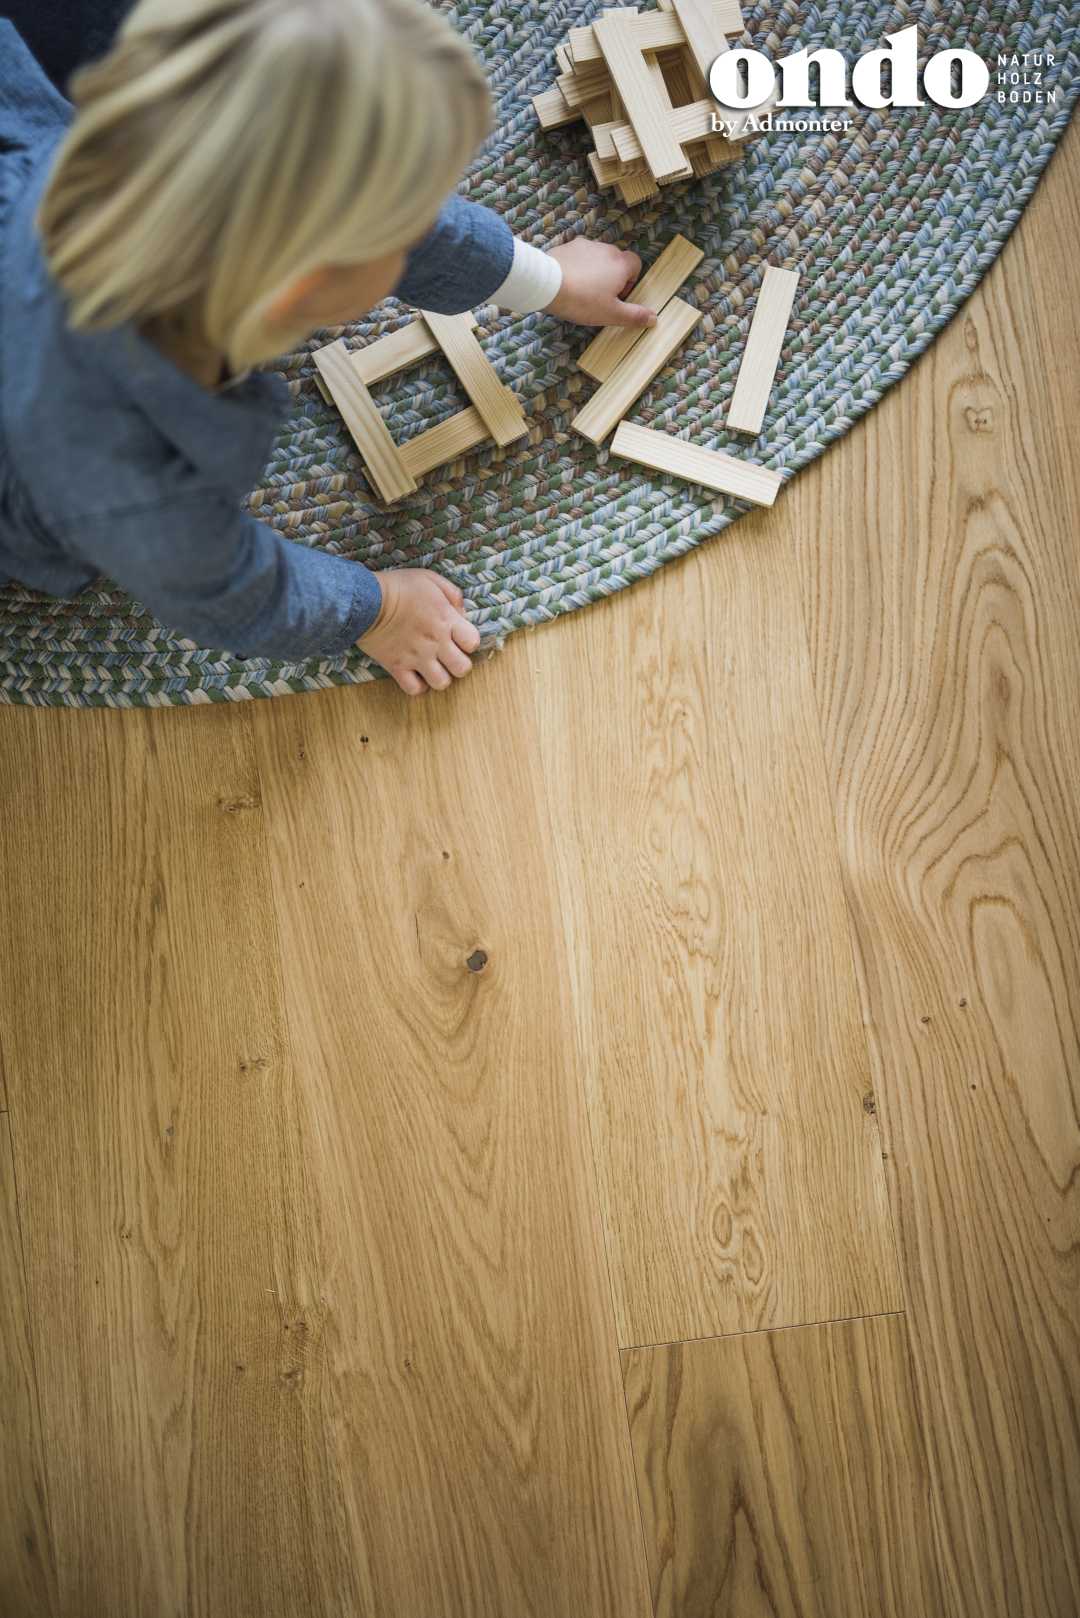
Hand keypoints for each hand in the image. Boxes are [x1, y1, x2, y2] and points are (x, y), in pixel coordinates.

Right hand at [357, 569, 479, 694]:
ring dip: (440, 676)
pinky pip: (415, 689)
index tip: (458, 637)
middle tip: (447, 655)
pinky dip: (417, 685)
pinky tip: (415, 674)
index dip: (469, 642)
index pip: (473, 643)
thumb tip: (462, 614)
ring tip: (432, 666)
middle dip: (458, 663)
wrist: (366, 600)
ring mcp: (417, 658)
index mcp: (447, 621)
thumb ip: (452, 595)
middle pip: (463, 669)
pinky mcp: (398, 668)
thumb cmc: (399, 587)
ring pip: (442, 683)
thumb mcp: (430, 579)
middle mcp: (436, 643)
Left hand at [542, 238, 658, 328]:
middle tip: (600, 299)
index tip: (618, 298)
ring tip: (582, 293)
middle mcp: (605, 250)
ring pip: (597, 259)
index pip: (636, 265)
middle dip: (612, 279)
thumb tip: (653, 318)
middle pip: (616, 262)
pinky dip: (578, 269)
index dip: (631, 282)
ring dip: (595, 273)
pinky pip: (579, 257)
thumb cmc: (582, 300)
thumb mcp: (612, 314)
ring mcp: (585, 246)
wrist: (548, 285)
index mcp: (620, 264)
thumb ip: (634, 316)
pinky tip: (569, 284)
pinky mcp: (568, 247)